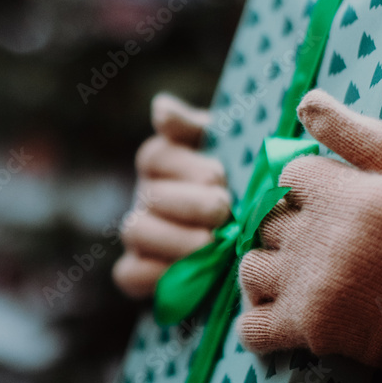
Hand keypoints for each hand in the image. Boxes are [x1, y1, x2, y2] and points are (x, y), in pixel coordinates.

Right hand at [112, 93, 230, 299]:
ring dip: (174, 238)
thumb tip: (161, 108)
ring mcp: (140, 232)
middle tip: (223, 209)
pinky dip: (155, 274)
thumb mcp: (225, 144)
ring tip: (211, 243)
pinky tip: (191, 273)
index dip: (185, 166)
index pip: (156, 156)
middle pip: (149, 196)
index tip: (219, 175)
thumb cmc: (240, 178)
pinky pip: (130, 274)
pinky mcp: (139, 269)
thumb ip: (193, 126)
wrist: (251, 232)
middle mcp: (146, 194)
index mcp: (162, 159)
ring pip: (136, 231)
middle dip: (188, 203)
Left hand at [238, 90, 381, 382]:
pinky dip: (256, 324)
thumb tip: (305, 100)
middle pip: (265, 220)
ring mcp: (306, 284)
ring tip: (299, 277)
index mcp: (338, 194)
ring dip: (267, 272)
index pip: (286, 175)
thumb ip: (352, 133)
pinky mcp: (305, 327)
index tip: (331, 203)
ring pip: (250, 267)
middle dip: (287, 229)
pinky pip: (251, 327)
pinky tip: (278, 313)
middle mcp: (315, 237)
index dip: (306, 187)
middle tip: (322, 245)